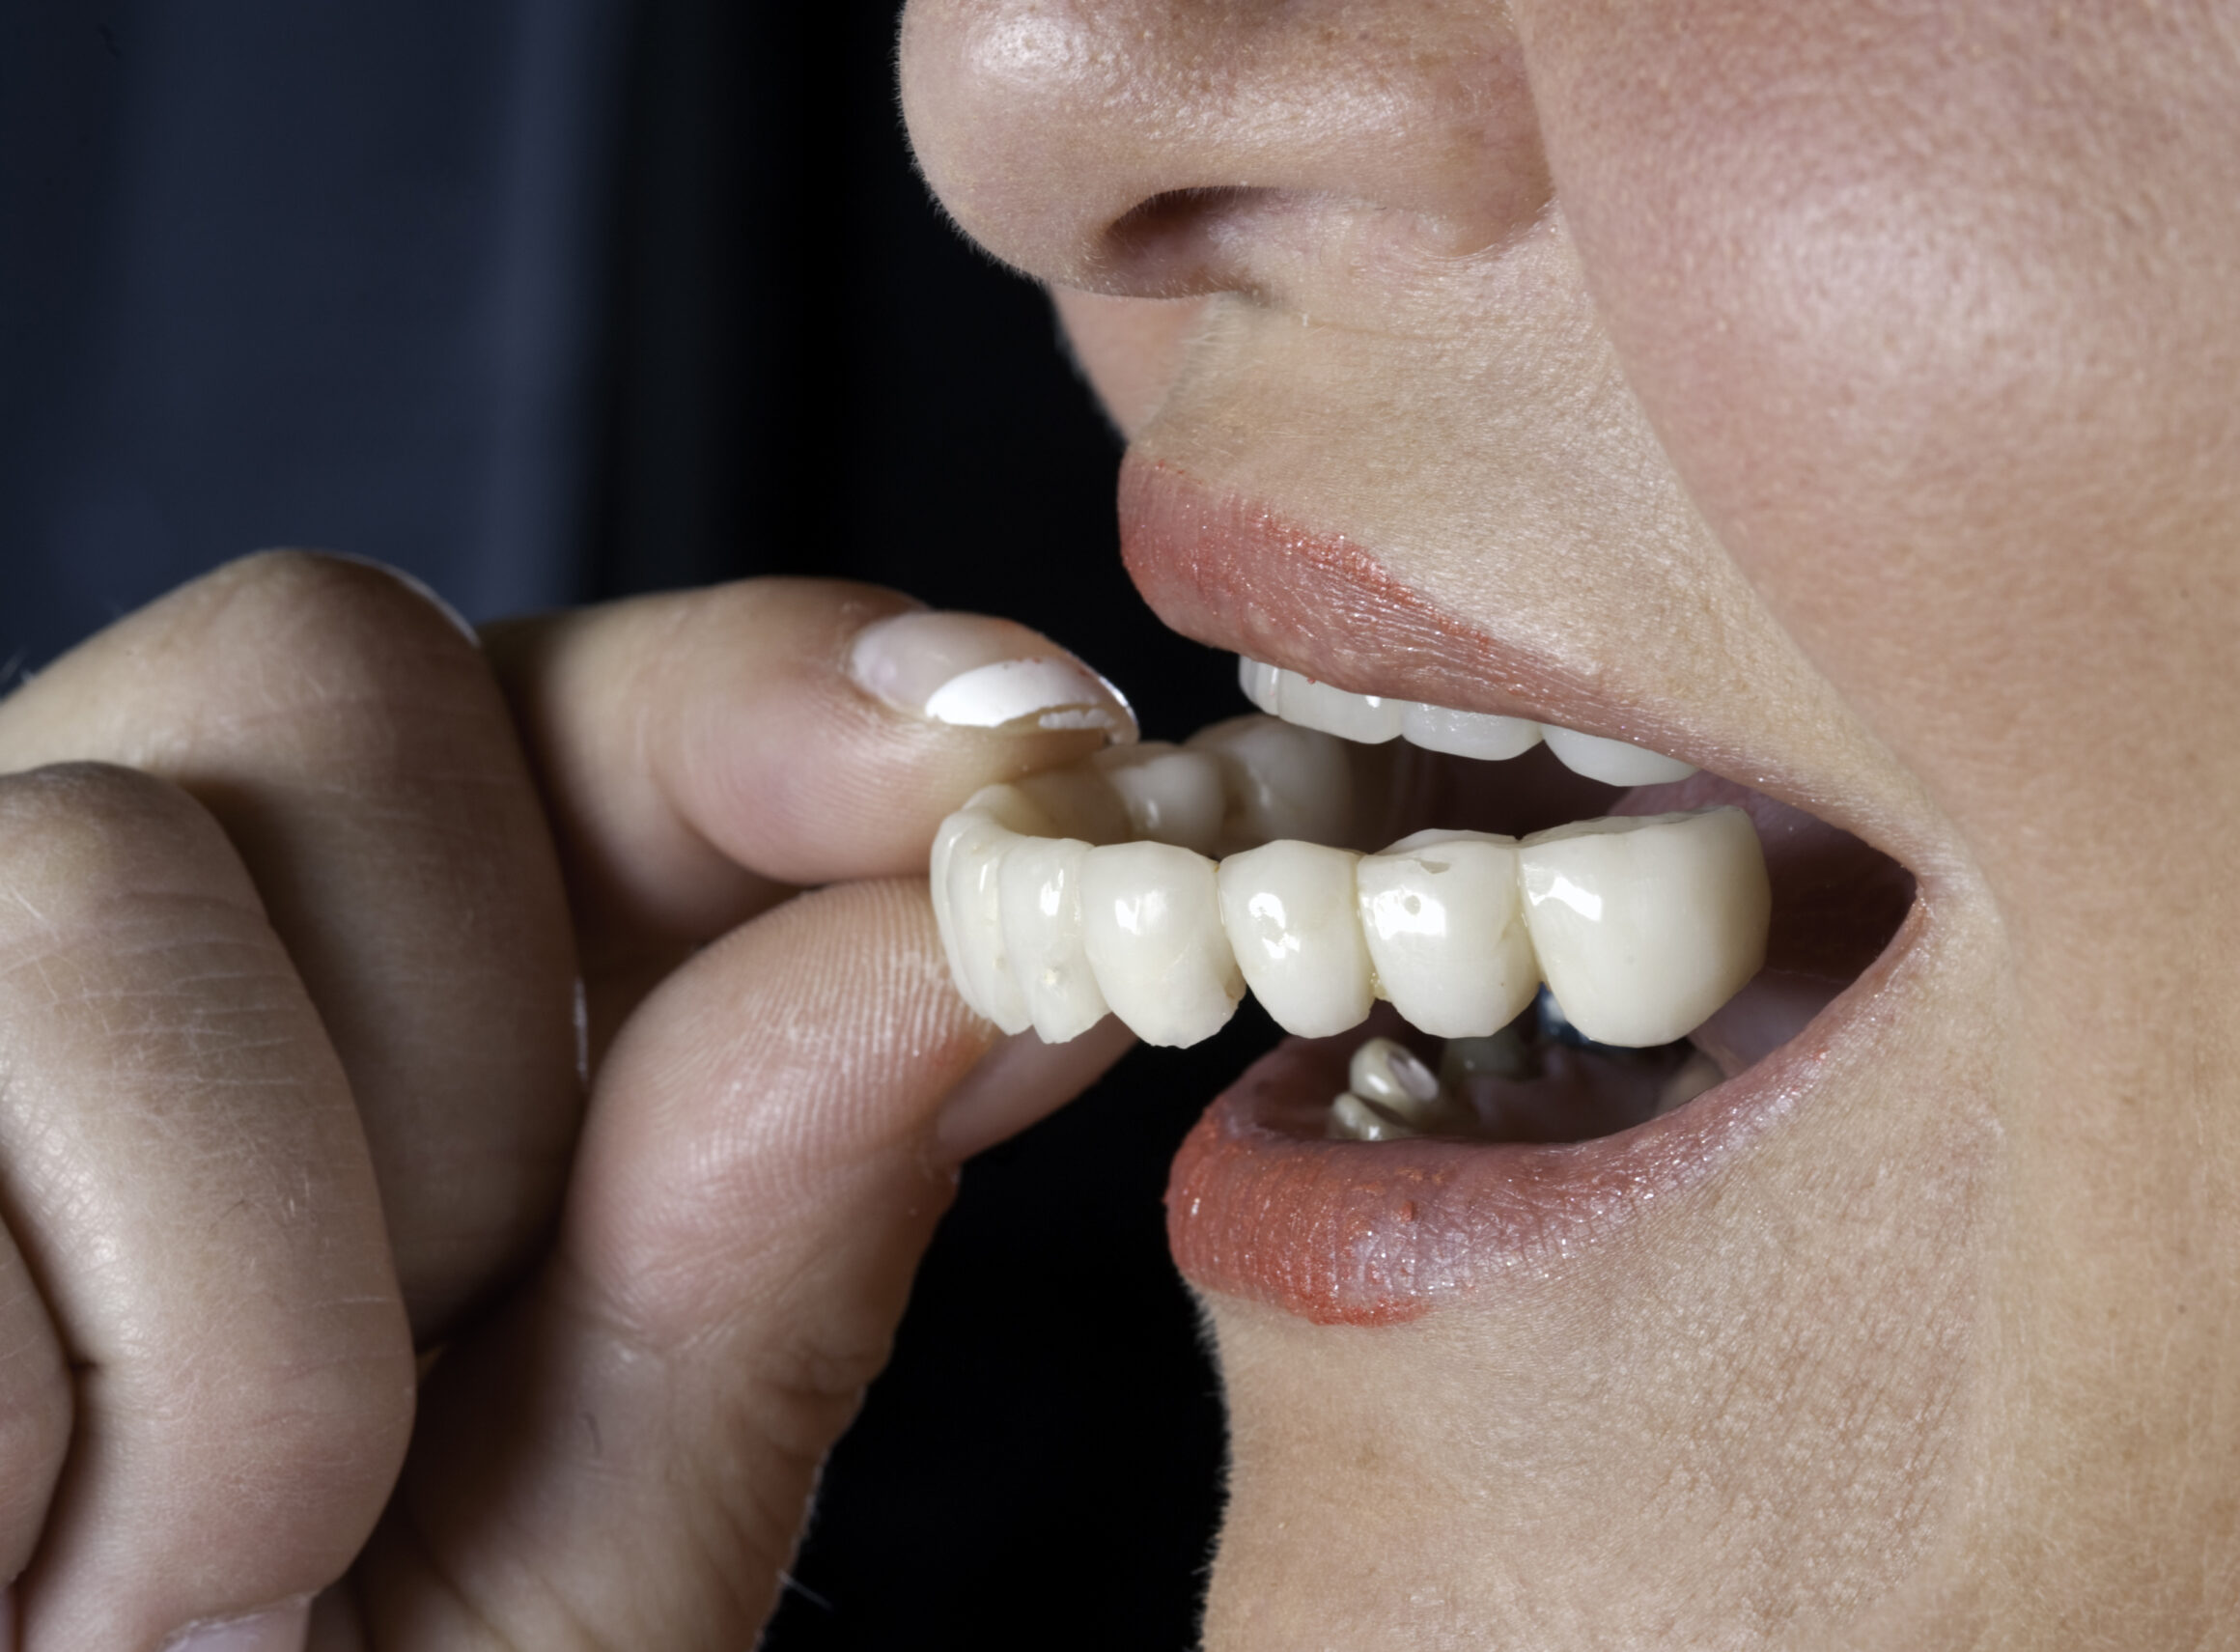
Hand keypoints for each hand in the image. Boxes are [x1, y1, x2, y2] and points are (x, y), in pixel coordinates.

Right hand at [0, 553, 1132, 1648]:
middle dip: (466, 1047)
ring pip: (102, 875)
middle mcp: (79, 927)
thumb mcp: (571, 1558)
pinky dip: (18, 1432)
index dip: (797, 690)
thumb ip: (756, 1253)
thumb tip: (988, 941)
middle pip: (332, 659)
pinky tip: (6, 1567)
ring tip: (187, 1587)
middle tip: (404, 1414)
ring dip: (240, 1319)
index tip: (1024, 731)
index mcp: (341, 994)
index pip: (582, 697)